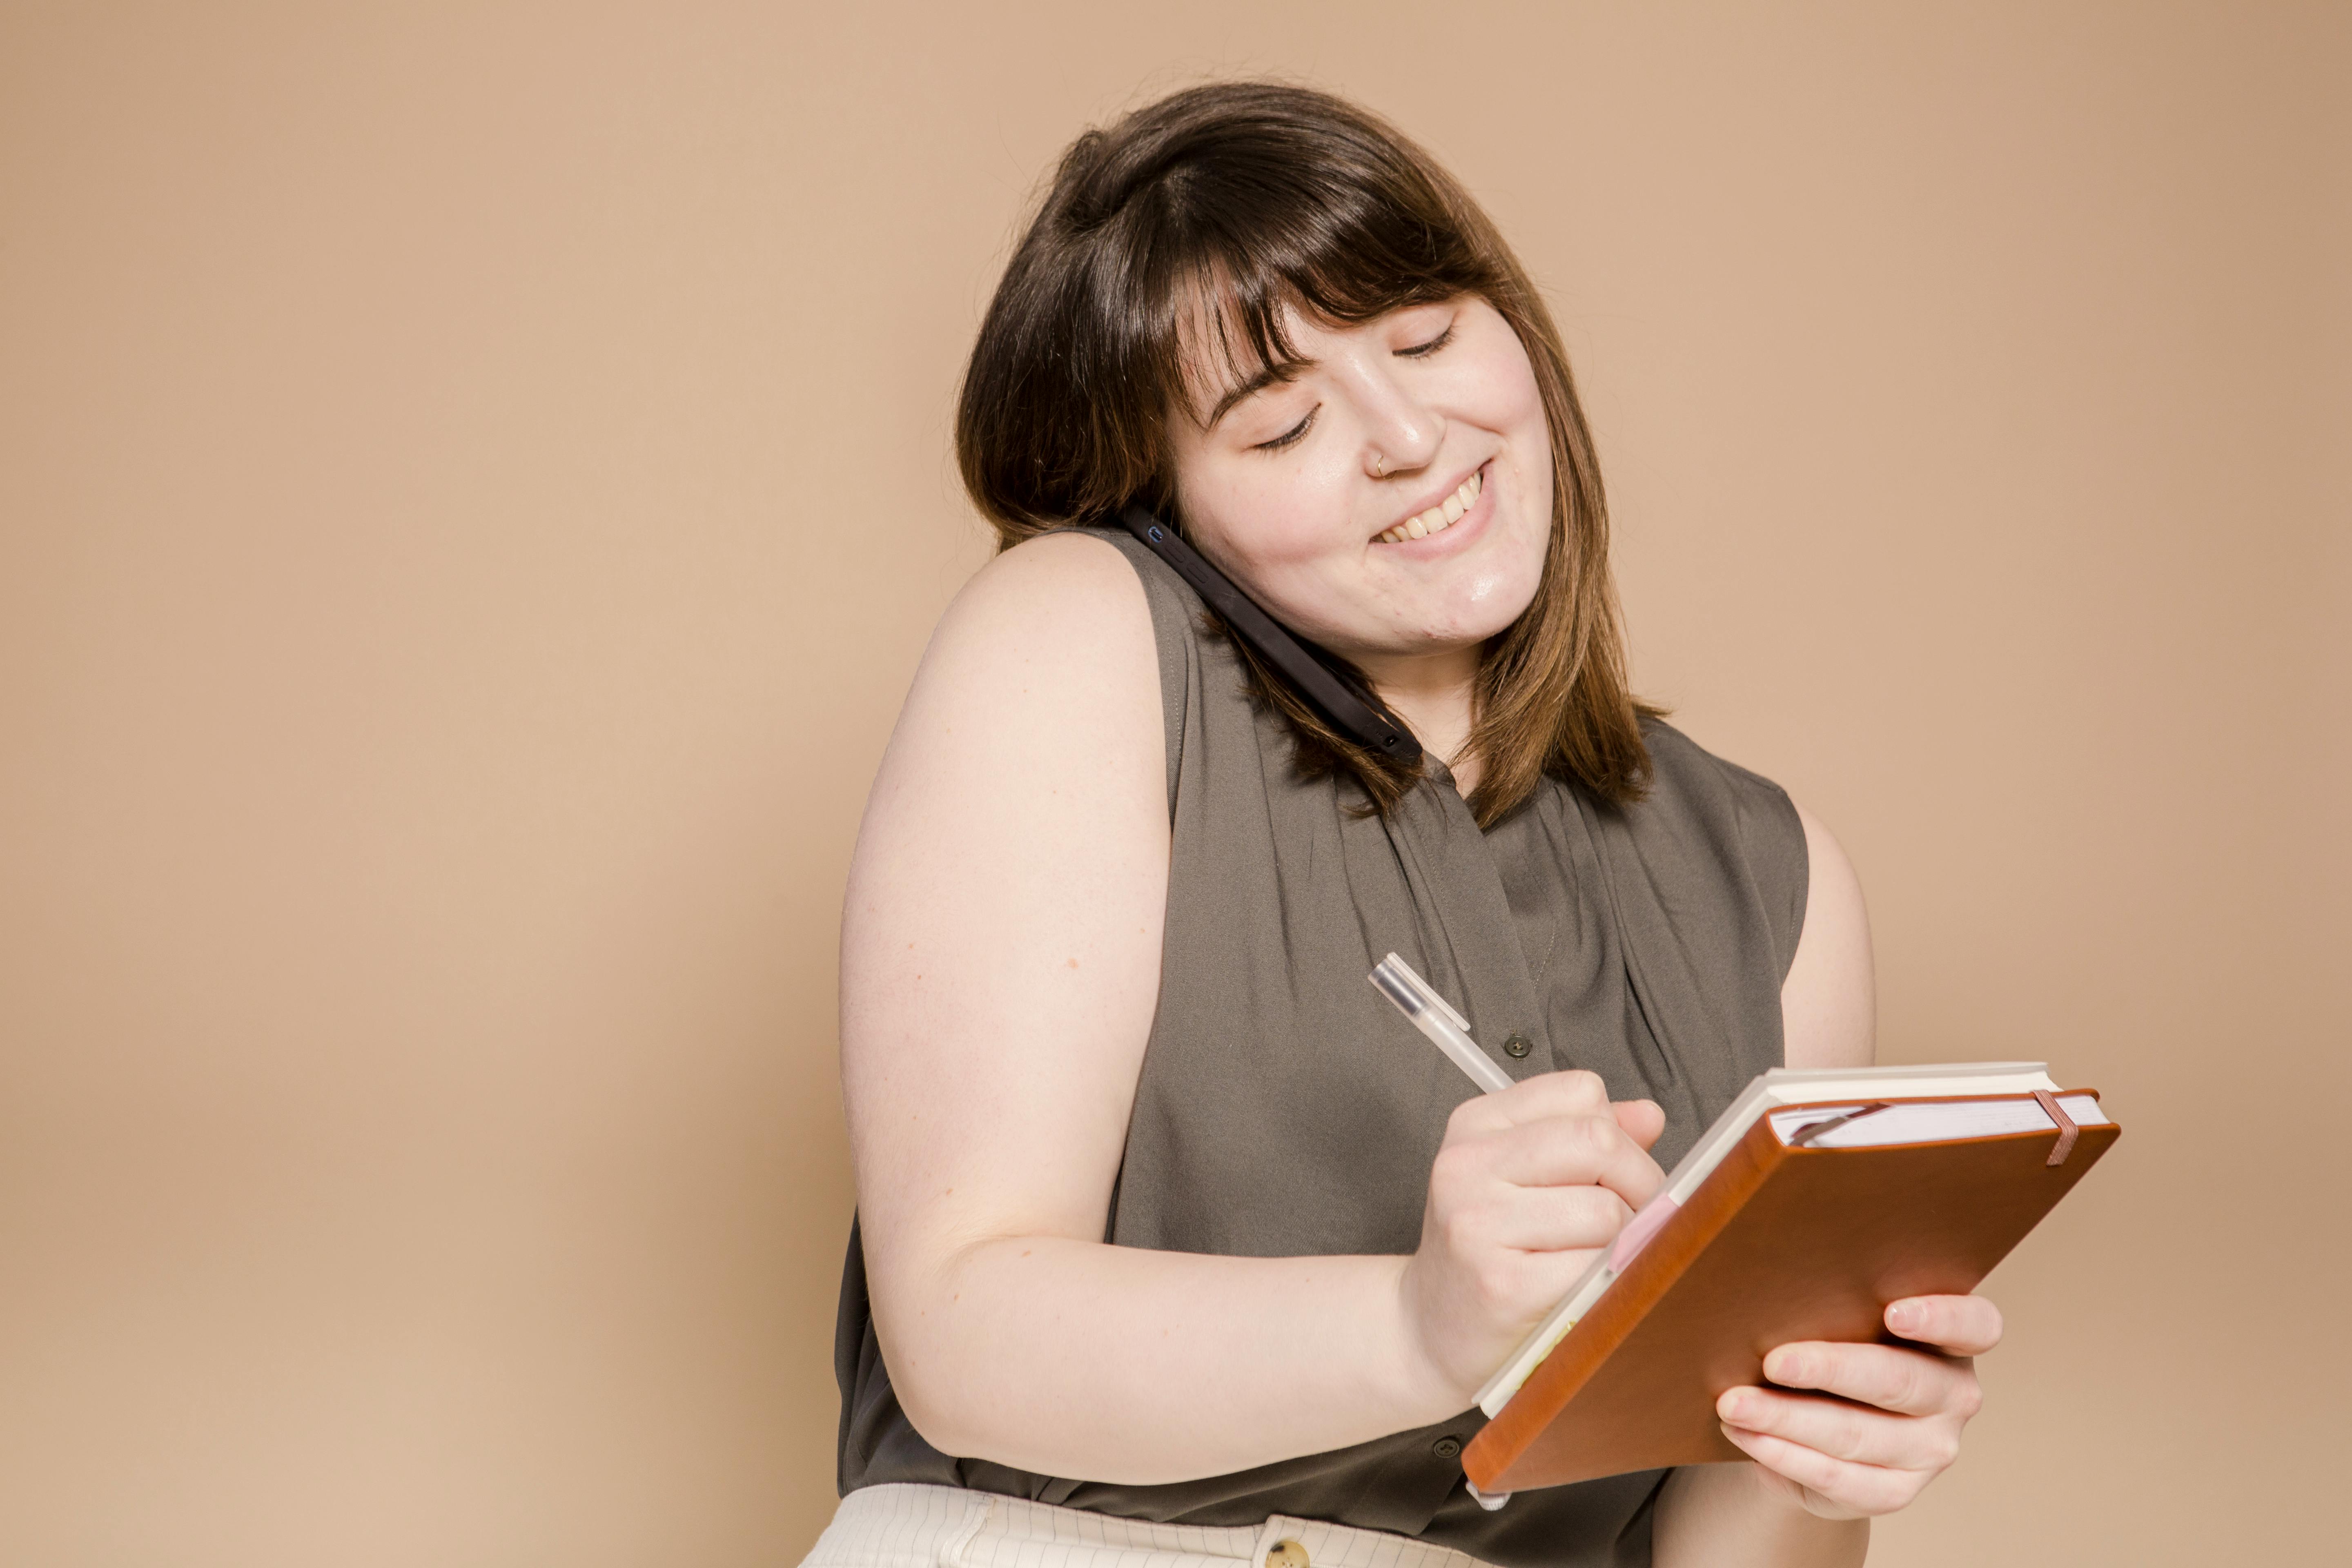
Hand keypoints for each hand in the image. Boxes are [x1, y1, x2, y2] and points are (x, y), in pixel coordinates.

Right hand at [1399, 1070, 1664, 1404]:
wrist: (1430, 1330)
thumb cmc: (1485, 1251)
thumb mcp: (1519, 1176)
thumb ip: (1584, 1139)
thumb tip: (1649, 1116)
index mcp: (1475, 1125)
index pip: (1582, 1093)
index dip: (1620, 1135)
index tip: (1615, 1174)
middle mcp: (1468, 1165)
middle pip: (1599, 1143)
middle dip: (1639, 1183)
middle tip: (1633, 1219)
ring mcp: (1479, 1224)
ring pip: (1608, 1210)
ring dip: (1625, 1241)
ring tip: (1596, 1258)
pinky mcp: (1502, 1284)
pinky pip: (1595, 1267)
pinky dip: (1609, 1280)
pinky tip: (1585, 1288)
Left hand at [1716, 1294, 2001, 1518]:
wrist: (1820, 1425)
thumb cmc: (1834, 1345)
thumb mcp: (1842, 1319)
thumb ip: (1834, 1301)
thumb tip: (1769, 1286)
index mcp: (1953, 1340)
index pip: (1975, 1324)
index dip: (1941, 1317)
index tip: (1893, 1312)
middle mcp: (1954, 1396)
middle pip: (1900, 1380)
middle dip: (1830, 1368)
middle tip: (1773, 1361)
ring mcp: (1930, 1450)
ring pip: (1856, 1434)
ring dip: (1787, 1418)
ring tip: (1733, 1402)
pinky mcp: (1894, 1491)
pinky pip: (1837, 1477)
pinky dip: (1783, 1455)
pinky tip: (1746, 1435)